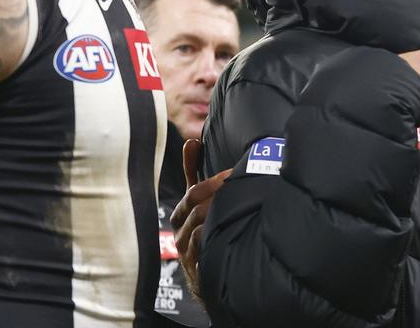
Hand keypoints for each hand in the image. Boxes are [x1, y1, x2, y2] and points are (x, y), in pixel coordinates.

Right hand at [172, 138, 229, 300]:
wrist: (208, 278)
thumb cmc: (203, 233)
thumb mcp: (197, 204)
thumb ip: (193, 174)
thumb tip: (192, 142)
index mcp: (181, 214)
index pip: (192, 190)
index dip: (211, 179)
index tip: (228, 169)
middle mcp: (181, 232)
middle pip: (195, 205)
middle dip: (217, 189)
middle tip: (237, 179)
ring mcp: (187, 250)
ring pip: (199, 224)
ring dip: (219, 210)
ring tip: (239, 199)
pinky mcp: (197, 268)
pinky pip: (202, 248)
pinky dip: (213, 235)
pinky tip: (231, 227)